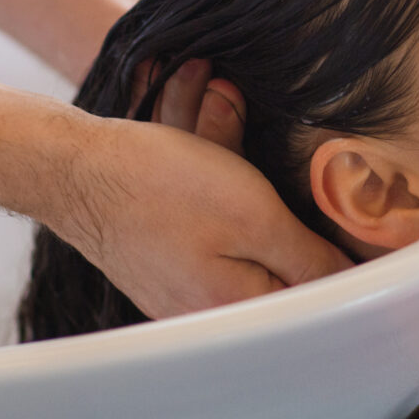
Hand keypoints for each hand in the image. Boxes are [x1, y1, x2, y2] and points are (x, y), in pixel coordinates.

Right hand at [44, 61, 351, 318]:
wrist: (69, 167)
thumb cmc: (155, 186)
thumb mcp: (254, 218)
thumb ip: (308, 258)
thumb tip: (349, 286)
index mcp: (235, 309)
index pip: (311, 292)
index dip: (332, 245)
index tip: (338, 210)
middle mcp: (207, 308)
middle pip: (273, 255)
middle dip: (274, 196)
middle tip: (241, 132)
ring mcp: (183, 284)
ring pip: (241, 231)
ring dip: (236, 171)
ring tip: (210, 109)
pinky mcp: (167, 257)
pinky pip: (207, 222)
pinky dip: (210, 177)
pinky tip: (194, 137)